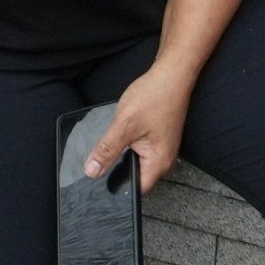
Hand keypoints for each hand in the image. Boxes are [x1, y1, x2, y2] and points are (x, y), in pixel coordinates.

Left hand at [86, 59, 193, 188]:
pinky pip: (140, 150)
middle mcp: (163, 160)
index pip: (134, 190)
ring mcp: (162, 149)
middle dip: (116, 170)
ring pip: (136, 162)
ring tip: (111, 144)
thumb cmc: (155, 97)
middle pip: (135, 177)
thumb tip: (92, 171)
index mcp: (158, 163)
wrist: (172, 75)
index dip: (115, 189)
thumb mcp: (123, 125)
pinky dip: (128, 145)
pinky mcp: (158, 139)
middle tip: (99, 160)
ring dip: (122, 155)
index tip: (97, 185)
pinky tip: (121, 134)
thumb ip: (107, 150)